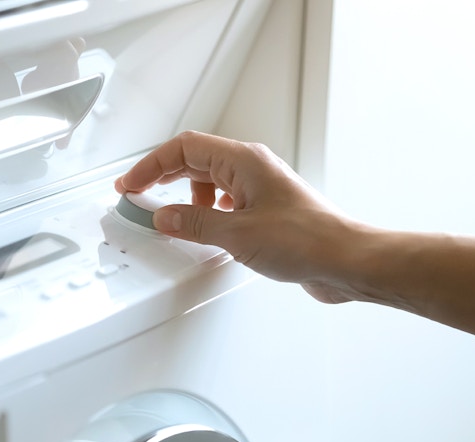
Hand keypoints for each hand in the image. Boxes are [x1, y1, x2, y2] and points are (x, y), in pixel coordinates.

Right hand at [114, 130, 365, 302]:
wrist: (344, 260)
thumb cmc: (307, 239)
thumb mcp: (236, 233)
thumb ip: (193, 223)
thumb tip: (163, 217)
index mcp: (243, 161)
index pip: (184, 148)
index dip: (151, 165)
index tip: (130, 184)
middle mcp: (252, 170)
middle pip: (194, 162)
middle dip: (162, 177)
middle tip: (137, 196)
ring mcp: (259, 190)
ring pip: (209, 183)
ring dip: (184, 198)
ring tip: (168, 218)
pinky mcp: (265, 213)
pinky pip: (224, 204)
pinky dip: (205, 214)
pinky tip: (202, 230)